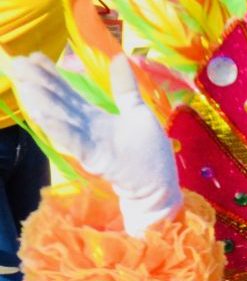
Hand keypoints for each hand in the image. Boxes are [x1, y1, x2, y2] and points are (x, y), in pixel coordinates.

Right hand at [10, 53, 181, 237]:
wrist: (159, 186)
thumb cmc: (149, 153)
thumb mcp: (138, 113)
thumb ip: (125, 88)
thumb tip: (119, 58)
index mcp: (95, 118)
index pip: (68, 93)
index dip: (51, 75)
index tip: (34, 56)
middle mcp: (87, 129)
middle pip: (58, 103)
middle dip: (37, 83)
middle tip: (15, 63)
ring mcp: (90, 145)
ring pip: (60, 121)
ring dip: (41, 103)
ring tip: (23, 84)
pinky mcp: (97, 159)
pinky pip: (76, 143)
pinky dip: (61, 130)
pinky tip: (44, 116)